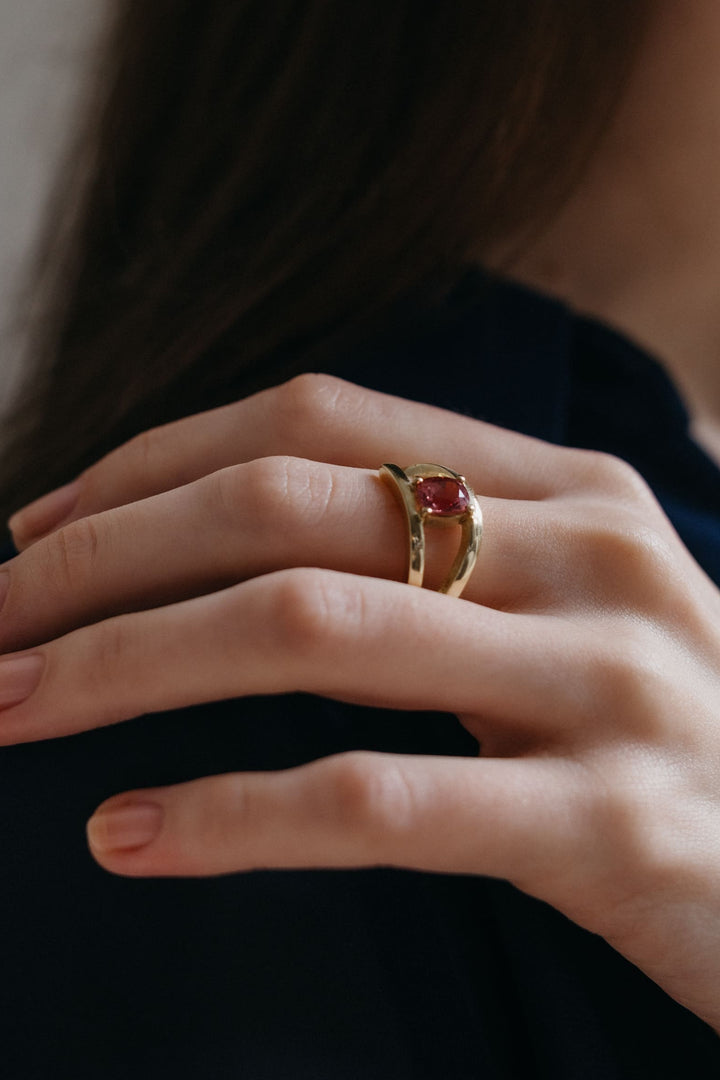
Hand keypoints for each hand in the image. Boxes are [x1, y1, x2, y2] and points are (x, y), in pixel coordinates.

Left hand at [5, 374, 719, 1030]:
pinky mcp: (611, 823)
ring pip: (313, 632)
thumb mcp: (562, 606)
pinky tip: (129, 838)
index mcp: (566, 486)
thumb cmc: (659, 726)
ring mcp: (605, 682)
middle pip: (290, 506)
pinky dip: (230, 816)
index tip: (40, 530)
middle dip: (109, 559)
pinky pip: (377, 802)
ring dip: (130, 667)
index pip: (318, 419)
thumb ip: (430, 559)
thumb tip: (222, 547)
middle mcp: (585, 555)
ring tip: (13, 708)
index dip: (156, 462)